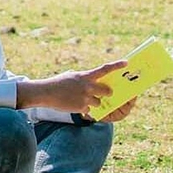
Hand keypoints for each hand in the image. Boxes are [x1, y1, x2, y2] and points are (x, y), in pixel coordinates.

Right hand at [16, 59, 136, 118]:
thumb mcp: (73, 76)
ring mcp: (85, 97)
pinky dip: (83, 108)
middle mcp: (88, 86)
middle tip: (108, 93)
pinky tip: (73, 104)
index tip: (126, 63)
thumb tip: (95, 82)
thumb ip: (85, 78)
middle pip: (107, 90)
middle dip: (108, 93)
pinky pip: (89, 109)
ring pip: (98, 102)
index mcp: (85, 75)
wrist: (46, 92)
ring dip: (93, 102)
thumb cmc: (59, 83)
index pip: (105, 69)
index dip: (116, 65)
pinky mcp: (82, 107)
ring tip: (79, 98)